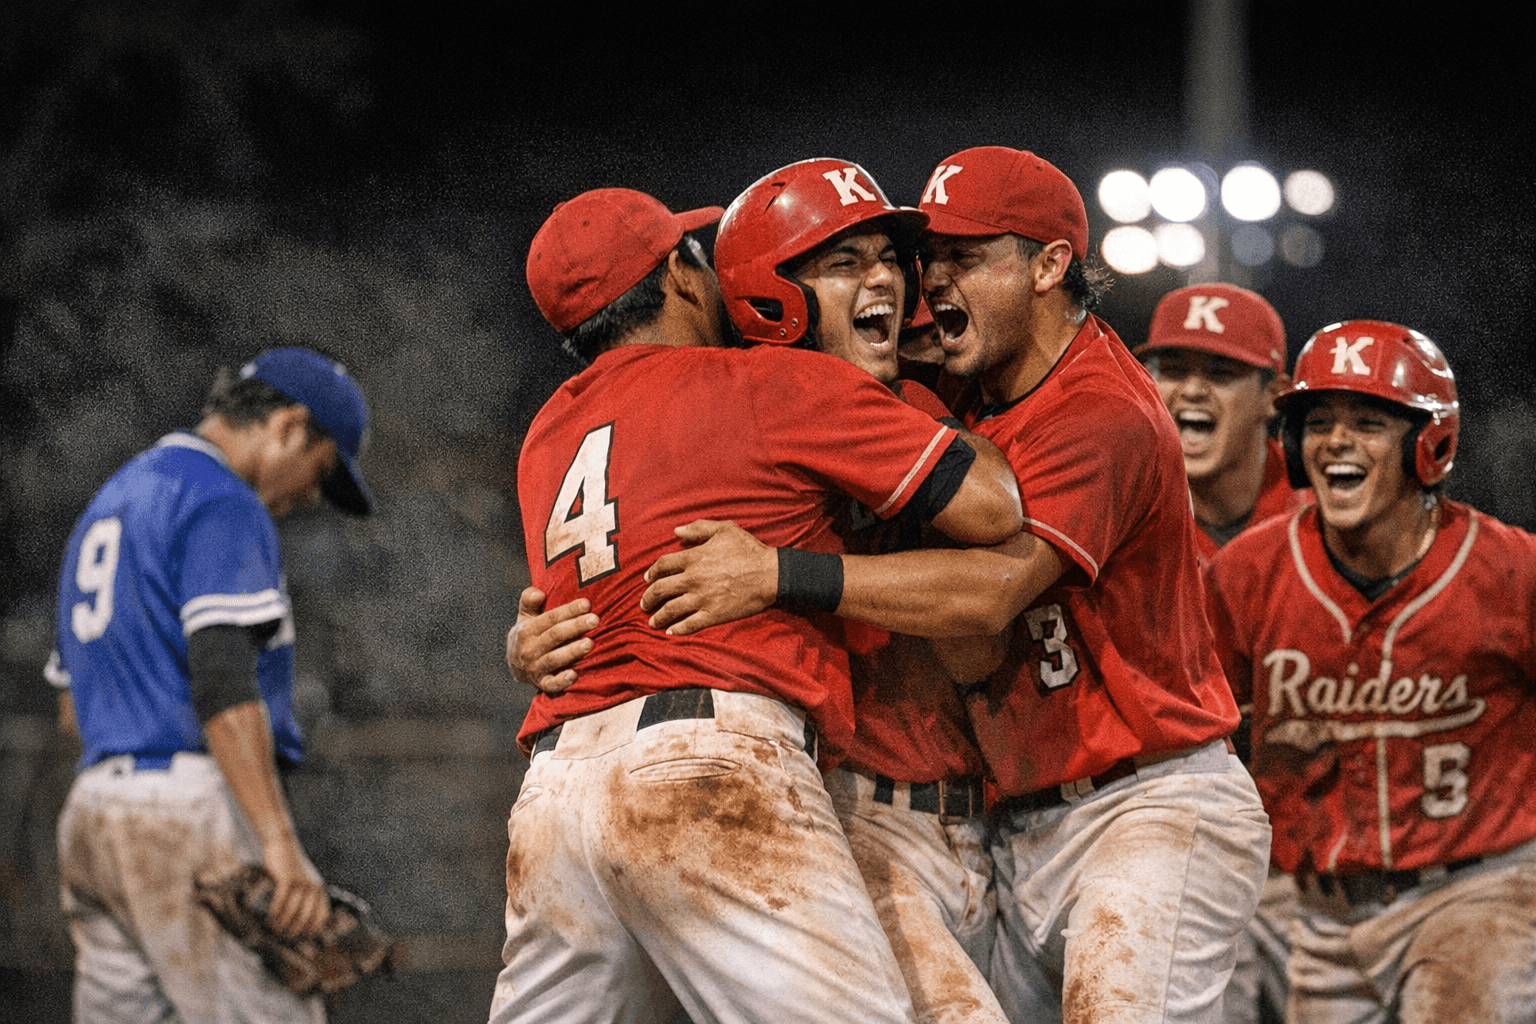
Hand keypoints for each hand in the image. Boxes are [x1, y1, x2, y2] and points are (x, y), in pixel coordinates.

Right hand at [262, 839, 328, 938]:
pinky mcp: (287, 878)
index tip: (304, 937)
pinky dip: (276, 910)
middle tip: (286, 936)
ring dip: (284, 923)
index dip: (314, 928)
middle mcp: (313, 886)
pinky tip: (271, 916)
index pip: (322, 915)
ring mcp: (300, 882)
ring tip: (277, 929)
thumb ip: (307, 896)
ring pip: (293, 910)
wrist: (284, 845)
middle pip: (306, 916)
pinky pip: (281, 899)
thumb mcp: (305, 881)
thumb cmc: (292, 867)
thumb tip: (301, 919)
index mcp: (319, 889)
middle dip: (296, 929)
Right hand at [505, 588, 598, 694]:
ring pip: (554, 659)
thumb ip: (529, 600)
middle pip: (555, 636)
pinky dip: (561, 681)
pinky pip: (551, 684)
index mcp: (527, 630)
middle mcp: (529, 649)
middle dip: (575, 627)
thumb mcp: (524, 615)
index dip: (568, 610)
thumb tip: (539, 593)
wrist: (514, 665)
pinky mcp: (541, 683)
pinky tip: (574, 675)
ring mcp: (535, 667)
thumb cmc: (527, 634)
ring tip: (590, 643)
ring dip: (572, 651)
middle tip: (595, 620)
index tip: (587, 603)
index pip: (550, 618)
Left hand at [641, 520, 777, 635]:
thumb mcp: (725, 529)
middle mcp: (693, 579)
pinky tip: (670, 632)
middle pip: (660, 589)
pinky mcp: (713, 614)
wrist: (770, 574)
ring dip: (658, 616)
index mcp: (694, 557)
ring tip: (652, 621)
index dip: (651, 572)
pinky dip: (678, 629)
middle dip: (648, 598)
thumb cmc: (749, 550)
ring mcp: (702, 598)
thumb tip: (676, 531)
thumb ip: (698, 528)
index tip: (647, 578)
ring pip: (671, 609)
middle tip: (644, 603)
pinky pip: (690, 624)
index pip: (663, 565)